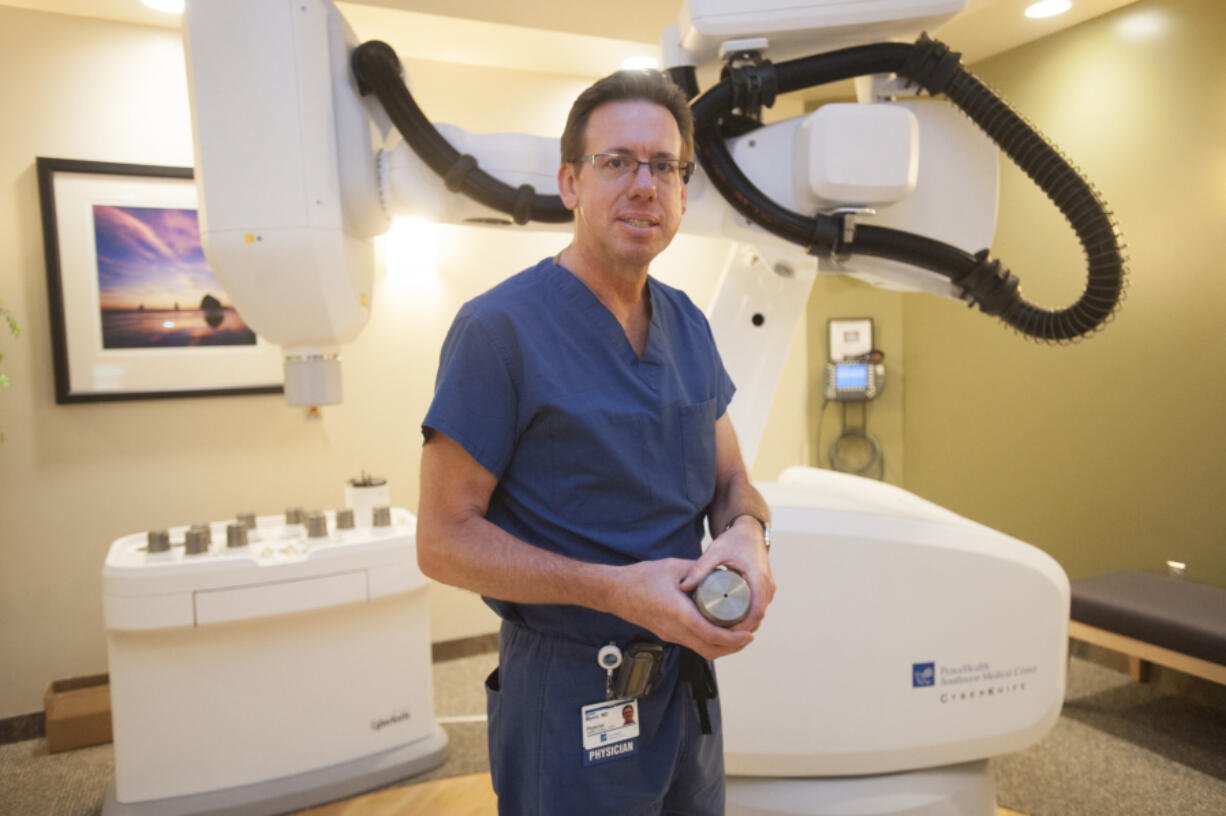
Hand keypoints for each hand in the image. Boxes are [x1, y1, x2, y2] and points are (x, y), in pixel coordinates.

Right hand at [605, 558, 753, 660]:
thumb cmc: (641, 578)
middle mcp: (674, 629)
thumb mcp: (673, 567)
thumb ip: (697, 570)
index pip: (710, 634)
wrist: (616, 592)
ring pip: (702, 650)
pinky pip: (693, 644)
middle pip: (710, 650)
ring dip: (722, 647)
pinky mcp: (667, 635)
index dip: (733, 638)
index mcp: (677, 612)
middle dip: (733, 647)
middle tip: (748, 636)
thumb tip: (719, 570)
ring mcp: (670, 635)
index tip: (748, 634)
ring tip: (737, 635)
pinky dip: (710, 642)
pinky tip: (718, 630)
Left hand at [679, 517, 774, 633]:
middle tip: (719, 636)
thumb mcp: (715, 552)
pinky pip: (759, 608)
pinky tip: (733, 624)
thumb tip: (684, 587)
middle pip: (758, 617)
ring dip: (745, 625)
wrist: (750, 530)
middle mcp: (767, 586)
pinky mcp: (765, 588)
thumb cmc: (734, 540)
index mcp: (758, 578)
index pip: (756, 612)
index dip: (742, 627)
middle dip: (741, 630)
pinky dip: (749, 617)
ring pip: (759, 614)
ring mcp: (768, 588)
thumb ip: (700, 568)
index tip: (724, 634)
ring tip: (723, 633)